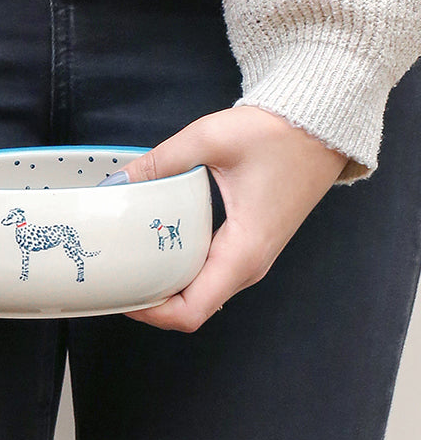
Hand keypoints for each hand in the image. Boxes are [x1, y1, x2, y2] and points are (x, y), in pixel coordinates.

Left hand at [120, 106, 348, 331]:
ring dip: (165, 287)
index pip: (192, 312)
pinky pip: (209, 274)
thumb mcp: (210, 139)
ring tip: (130, 264)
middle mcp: (249, 264)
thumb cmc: (279, 133)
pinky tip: (157, 249)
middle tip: (116, 278)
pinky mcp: (248, 245)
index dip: (152, 314)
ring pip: (200, 293)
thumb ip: (159, 162)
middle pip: (191, 308)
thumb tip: (120, 183)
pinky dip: (181, 271)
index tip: (123, 296)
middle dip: (150, 302)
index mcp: (243, 251)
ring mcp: (250, 257)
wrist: (322, 125)